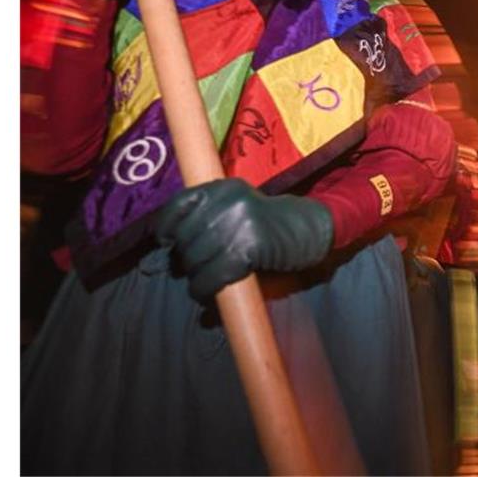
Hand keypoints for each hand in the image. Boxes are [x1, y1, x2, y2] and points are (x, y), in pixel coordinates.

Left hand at [154, 178, 334, 302]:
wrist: (312, 229)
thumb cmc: (270, 224)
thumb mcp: (239, 207)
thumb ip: (209, 215)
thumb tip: (167, 242)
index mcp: (224, 187)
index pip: (180, 203)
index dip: (166, 224)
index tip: (165, 240)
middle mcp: (229, 200)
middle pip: (186, 237)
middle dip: (186, 259)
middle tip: (197, 268)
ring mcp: (239, 223)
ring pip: (195, 259)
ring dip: (195, 277)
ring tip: (206, 280)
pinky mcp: (249, 247)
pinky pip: (211, 275)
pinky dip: (204, 288)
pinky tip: (208, 291)